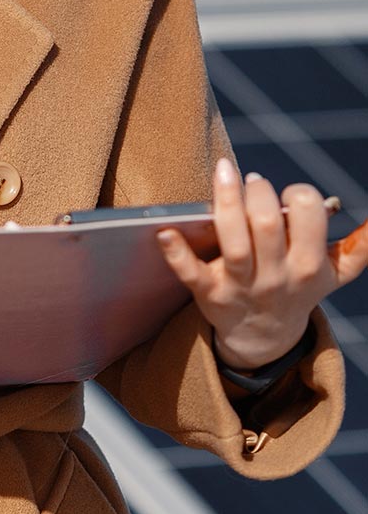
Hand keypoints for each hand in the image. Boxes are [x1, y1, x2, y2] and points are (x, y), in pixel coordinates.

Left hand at [157, 157, 367, 370]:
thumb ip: (359, 248)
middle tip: (252, 179)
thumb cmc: (297, 288)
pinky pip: (190, 273)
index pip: (309, 218)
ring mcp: (241, 285)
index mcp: (309, 266)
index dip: (298, 195)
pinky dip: (176, 253)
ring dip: (225, 204)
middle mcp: (276, 276)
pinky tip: (165, 231)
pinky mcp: (208, 294)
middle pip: (265, 226)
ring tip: (224, 173)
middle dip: (258, 193)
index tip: (287, 192)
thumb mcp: (333, 273)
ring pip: (233, 243)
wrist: (263, 340)